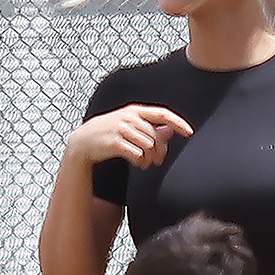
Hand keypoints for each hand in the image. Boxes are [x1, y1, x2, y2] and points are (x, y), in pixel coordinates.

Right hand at [66, 104, 192, 169]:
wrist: (84, 142)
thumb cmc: (110, 134)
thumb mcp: (130, 127)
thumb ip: (151, 128)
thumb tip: (170, 130)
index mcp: (135, 111)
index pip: (162, 114)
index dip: (178, 123)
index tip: (190, 133)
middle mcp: (129, 117)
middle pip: (156, 136)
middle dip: (161, 151)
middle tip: (158, 161)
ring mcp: (121, 129)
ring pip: (149, 146)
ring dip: (150, 159)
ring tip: (145, 164)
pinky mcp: (115, 143)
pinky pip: (137, 154)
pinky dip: (140, 161)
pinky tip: (137, 164)